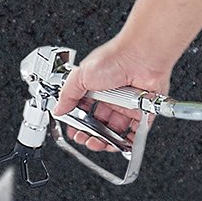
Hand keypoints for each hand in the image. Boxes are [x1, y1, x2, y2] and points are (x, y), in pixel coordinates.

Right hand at [51, 38, 172, 153]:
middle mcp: (112, 96)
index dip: (78, 124)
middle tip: (88, 140)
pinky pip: (137, 130)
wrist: (142, 56)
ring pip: (117, 130)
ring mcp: (127, 104)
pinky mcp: (143, 110)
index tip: (75, 132)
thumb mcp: (81, 76)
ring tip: (102, 144)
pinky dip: (130, 140)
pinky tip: (122, 144)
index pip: (84, 111)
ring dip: (108, 141)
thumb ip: (67, 94)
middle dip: (92, 135)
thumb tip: (58, 109)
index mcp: (95, 87)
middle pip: (100, 124)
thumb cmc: (116, 58)